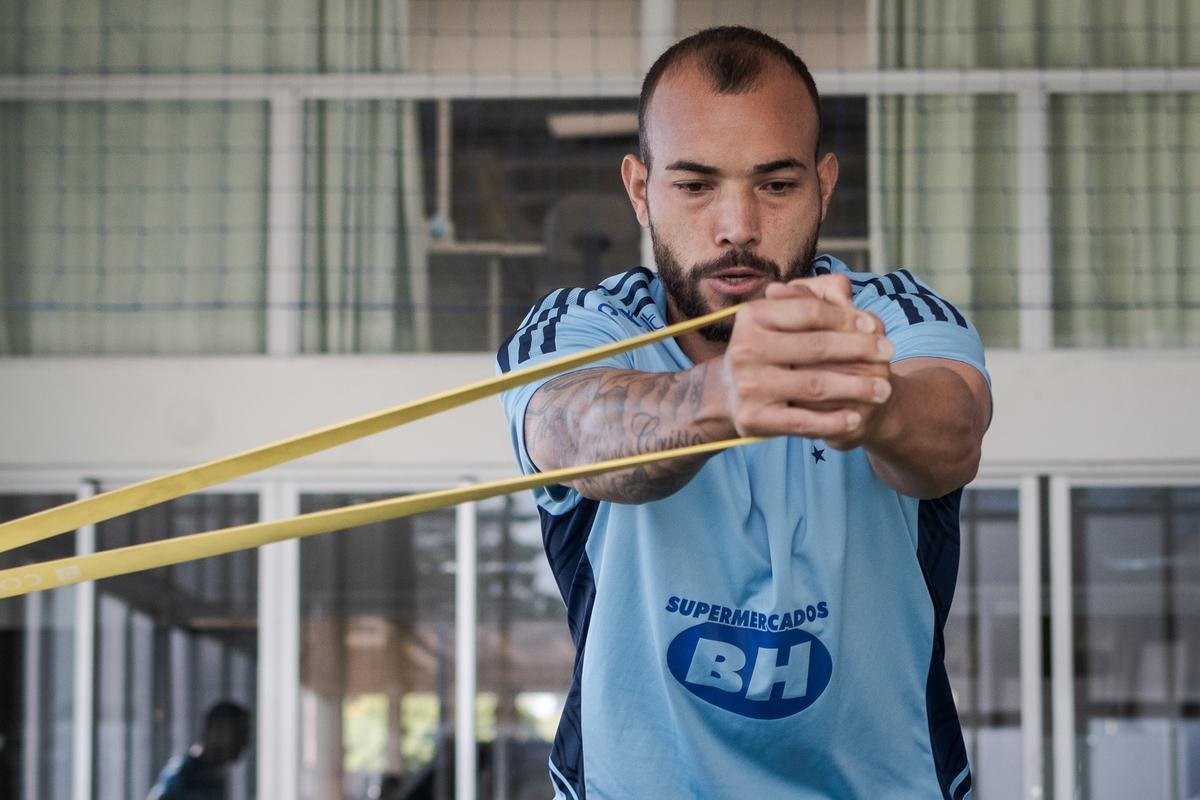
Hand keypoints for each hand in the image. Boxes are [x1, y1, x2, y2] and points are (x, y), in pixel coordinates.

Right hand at [714, 275, 893, 444]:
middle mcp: (743, 349)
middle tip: (889, 352)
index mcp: (752, 316)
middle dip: (859, 349)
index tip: (874, 324)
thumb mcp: (787, 315)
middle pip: (816, 347)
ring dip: (856, 387)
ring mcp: (747, 386)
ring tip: (884, 389)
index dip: (845, 317)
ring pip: (814, 385)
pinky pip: (802, 421)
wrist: (735, 393)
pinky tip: (855, 418)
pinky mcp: (753, 418)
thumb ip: (817, 295)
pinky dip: (833, 421)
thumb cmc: (774, 347)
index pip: (809, 312)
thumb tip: (845, 292)